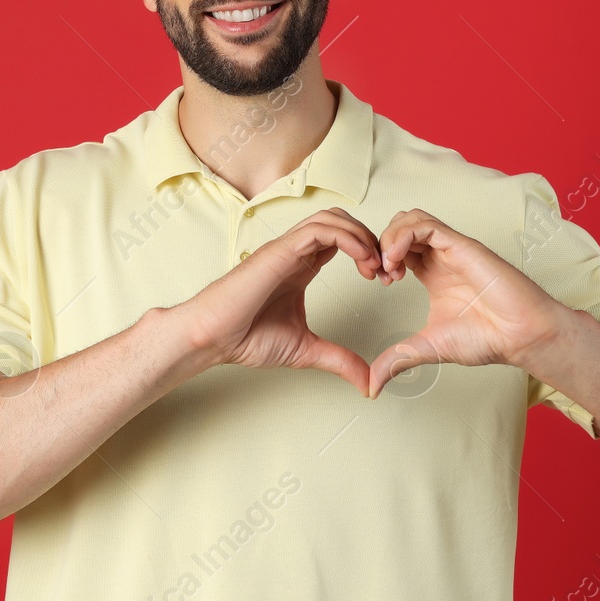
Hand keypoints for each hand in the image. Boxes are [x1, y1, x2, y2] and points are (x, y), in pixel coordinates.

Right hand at [174, 208, 382, 395]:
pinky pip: (320, 229)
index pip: (342, 241)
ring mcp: (287, 248)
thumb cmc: (245, 338)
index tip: (385, 280)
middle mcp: (295, 252)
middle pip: (342, 221)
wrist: (213, 338)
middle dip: (371, 239)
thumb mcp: (306, 350)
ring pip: (333, 218)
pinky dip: (348, 238)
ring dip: (362, 236)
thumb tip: (367, 382)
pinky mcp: (280, 251)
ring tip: (376, 265)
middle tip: (386, 270)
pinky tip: (362, 260)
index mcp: (301, 267)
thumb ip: (339, 360)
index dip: (369, 253)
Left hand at [367, 208, 573, 398]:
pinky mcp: (463, 246)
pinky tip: (396, 261)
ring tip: (387, 266)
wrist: (521, 336)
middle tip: (377, 272)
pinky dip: (403, 236)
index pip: (397, 247)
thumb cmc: (487, 338)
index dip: (379, 258)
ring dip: (389, 237)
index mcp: (432, 273)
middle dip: (379, 244)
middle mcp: (440, 257)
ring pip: (411, 219)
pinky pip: (427, 225)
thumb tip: (372, 385)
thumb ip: (398, 360)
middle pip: (400, 226)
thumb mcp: (428, 348)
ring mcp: (451, 249)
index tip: (376, 282)